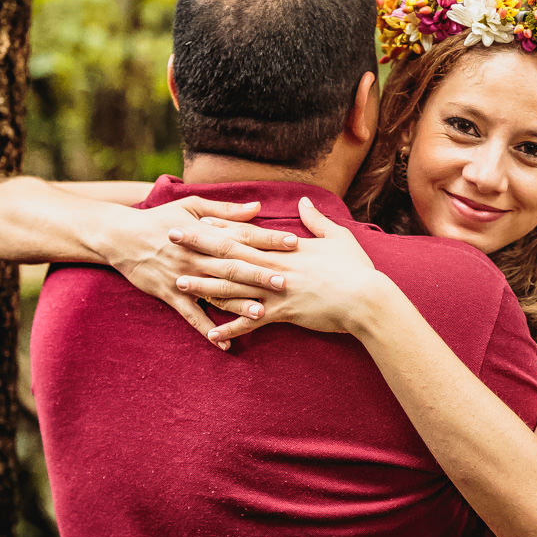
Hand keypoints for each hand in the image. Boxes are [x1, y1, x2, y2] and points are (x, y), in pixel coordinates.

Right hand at [104, 197, 284, 348]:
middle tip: (286, 282)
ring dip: (238, 304)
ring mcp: (183, 278)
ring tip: (262, 314)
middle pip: (233, 266)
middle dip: (260, 274)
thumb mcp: (191, 206)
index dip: (268, 238)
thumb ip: (226, 210)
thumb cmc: (160, 219)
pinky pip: (192, 317)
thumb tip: (258, 207)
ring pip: (215, 292)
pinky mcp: (170, 296)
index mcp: (204, 233)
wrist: (119, 236)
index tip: (293, 242)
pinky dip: (207, 331)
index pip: (242, 236)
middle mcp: (196, 257)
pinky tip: (225, 344)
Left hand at [171, 197, 385, 341]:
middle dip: (198, 246)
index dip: (220, 226)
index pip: (246, 234)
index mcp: (285, 249)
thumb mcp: (338, 238)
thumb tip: (304, 202)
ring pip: (232, 287)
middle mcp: (275, 267)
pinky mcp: (283, 313)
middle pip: (230, 254)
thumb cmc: (356, 269)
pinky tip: (210, 334)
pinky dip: (230, 329)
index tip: (196, 219)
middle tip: (170, 239)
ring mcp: (276, 291)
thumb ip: (317, 221)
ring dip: (204, 285)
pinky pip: (250, 322)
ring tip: (179, 283)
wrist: (367, 299)